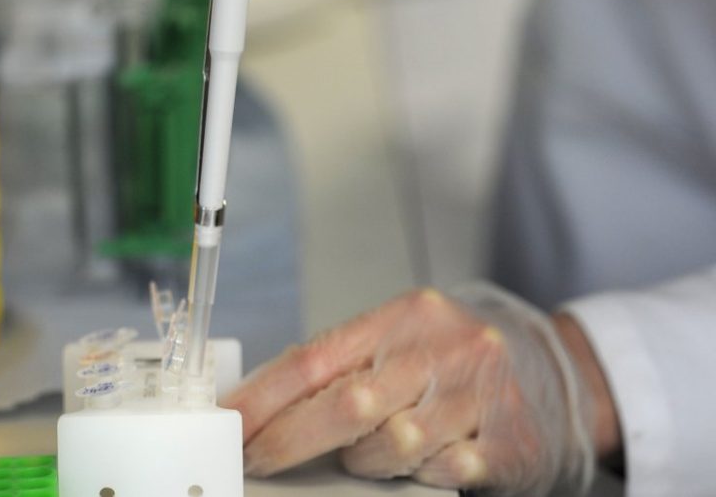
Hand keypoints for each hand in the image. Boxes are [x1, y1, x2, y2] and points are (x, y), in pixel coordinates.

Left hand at [222, 284, 614, 496]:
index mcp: (404, 317)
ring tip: (364, 453)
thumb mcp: (403, 339)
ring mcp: (478, 397)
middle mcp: (442, 350)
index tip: (230, 425)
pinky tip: (420, 464)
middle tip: (260, 459)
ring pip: (391, 445)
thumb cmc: (460, 356)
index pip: (315, 357)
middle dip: (290, 439)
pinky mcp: (509, 444)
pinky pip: (441, 472)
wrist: (561, 371)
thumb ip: (346, 362)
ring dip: (363, 460)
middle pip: (346, 403)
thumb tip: (264, 401)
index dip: (263, 398)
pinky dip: (418, 475)